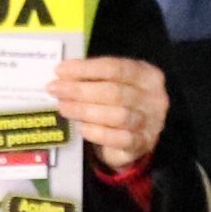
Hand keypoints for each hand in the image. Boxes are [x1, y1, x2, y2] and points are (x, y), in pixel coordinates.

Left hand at [50, 53, 169, 173]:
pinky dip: (98, 133)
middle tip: (56, 90)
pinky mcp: (143, 143)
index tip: (60, 70)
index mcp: (147, 75)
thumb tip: (63, 75)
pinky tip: (82, 129)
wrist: (136, 137)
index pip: (115, 67)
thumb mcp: (114, 84)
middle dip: (80, 90)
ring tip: (64, 108)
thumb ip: (94, 78)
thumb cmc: (120, 104)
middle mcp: (154, 97)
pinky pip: (120, 139)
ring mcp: (151, 122)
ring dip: (85, 111)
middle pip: (115, 92)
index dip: (85, 69)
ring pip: (117, 116)